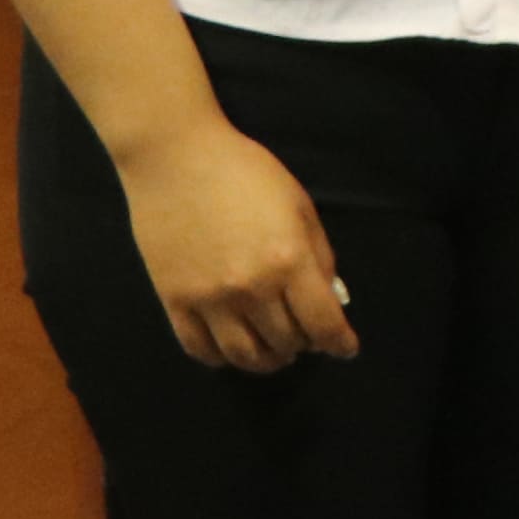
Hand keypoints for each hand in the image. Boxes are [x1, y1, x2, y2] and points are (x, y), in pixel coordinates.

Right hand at [121, 121, 353, 369]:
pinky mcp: (174, 300)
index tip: (345, 349)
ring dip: (266, 360)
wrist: (176, 158)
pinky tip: (233, 347)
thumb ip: (319, 256)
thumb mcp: (299, 206)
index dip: (340, 344)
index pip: (323, 324)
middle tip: (306, 338)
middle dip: (304, 346)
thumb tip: (330, 299)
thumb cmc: (245, 172)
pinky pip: (200, 349)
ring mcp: (209, 299)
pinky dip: (221, 358)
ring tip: (274, 350)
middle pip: (286, 342)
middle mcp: (251, 288)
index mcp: (289, 260)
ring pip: (244, 356)